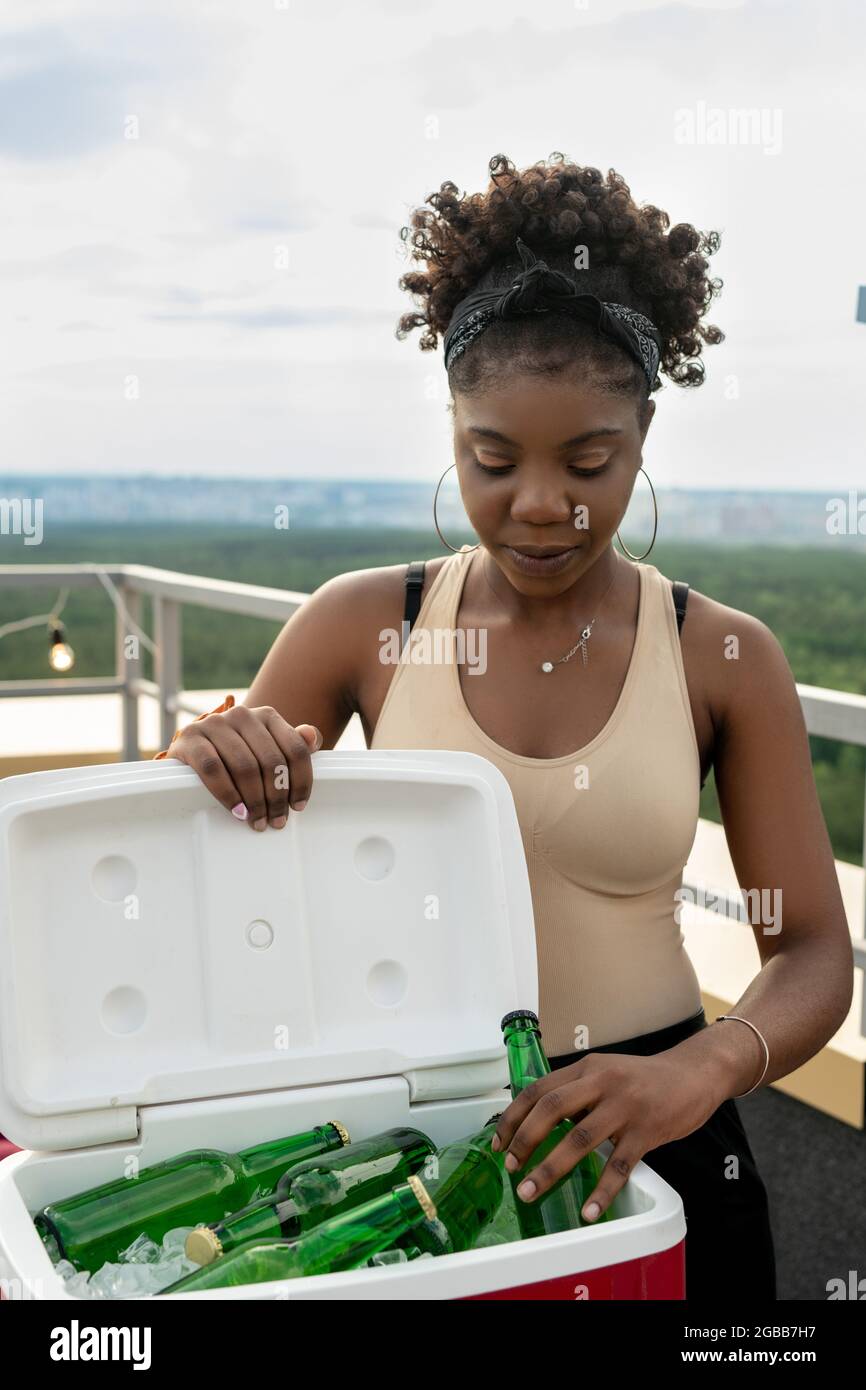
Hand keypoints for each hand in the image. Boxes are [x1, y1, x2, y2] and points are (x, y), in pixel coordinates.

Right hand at [168, 703, 322, 830]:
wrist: (192, 749)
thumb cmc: (236, 754)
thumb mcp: (266, 747)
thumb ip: (292, 743)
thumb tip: (312, 737)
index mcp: (267, 716)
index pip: (295, 748)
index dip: (301, 781)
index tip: (298, 806)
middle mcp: (242, 715)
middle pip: (271, 761)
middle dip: (276, 797)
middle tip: (276, 821)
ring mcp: (214, 724)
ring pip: (245, 767)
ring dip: (255, 800)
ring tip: (257, 821)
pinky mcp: (189, 739)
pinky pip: (213, 769)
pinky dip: (228, 794)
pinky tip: (237, 811)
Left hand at [490, 1048, 726, 1222]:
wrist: (694, 1074)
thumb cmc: (645, 1079)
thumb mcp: (606, 1072)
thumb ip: (577, 1092)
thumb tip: (539, 1121)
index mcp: (586, 1068)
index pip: (538, 1089)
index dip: (514, 1117)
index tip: (499, 1143)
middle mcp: (601, 1082)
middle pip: (551, 1109)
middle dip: (525, 1141)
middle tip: (512, 1168)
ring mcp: (625, 1107)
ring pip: (580, 1139)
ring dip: (551, 1169)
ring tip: (531, 1192)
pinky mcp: (647, 1131)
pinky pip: (619, 1166)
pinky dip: (602, 1191)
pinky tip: (589, 1211)